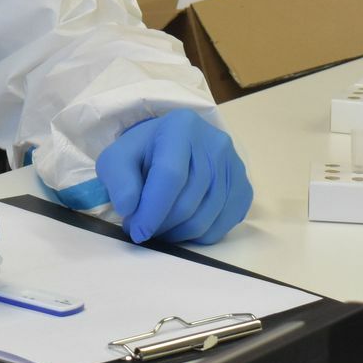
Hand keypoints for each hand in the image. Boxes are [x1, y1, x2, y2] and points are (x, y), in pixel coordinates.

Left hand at [95, 109, 252, 244]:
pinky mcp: (244, 187)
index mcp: (181, 127)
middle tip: (143, 229)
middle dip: (160, 225)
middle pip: (188, 201)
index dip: (152, 210)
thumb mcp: (119, 157)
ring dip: (177, 234)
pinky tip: (182, 226)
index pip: (170, 176)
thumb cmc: (145, 152)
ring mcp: (234, 166)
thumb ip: (119, 179)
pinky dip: (198, 236)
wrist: (175, 145)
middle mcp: (215, 143)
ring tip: (160, 227)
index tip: (137, 231)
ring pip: (205, 219)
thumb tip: (129, 208)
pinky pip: (222, 226)